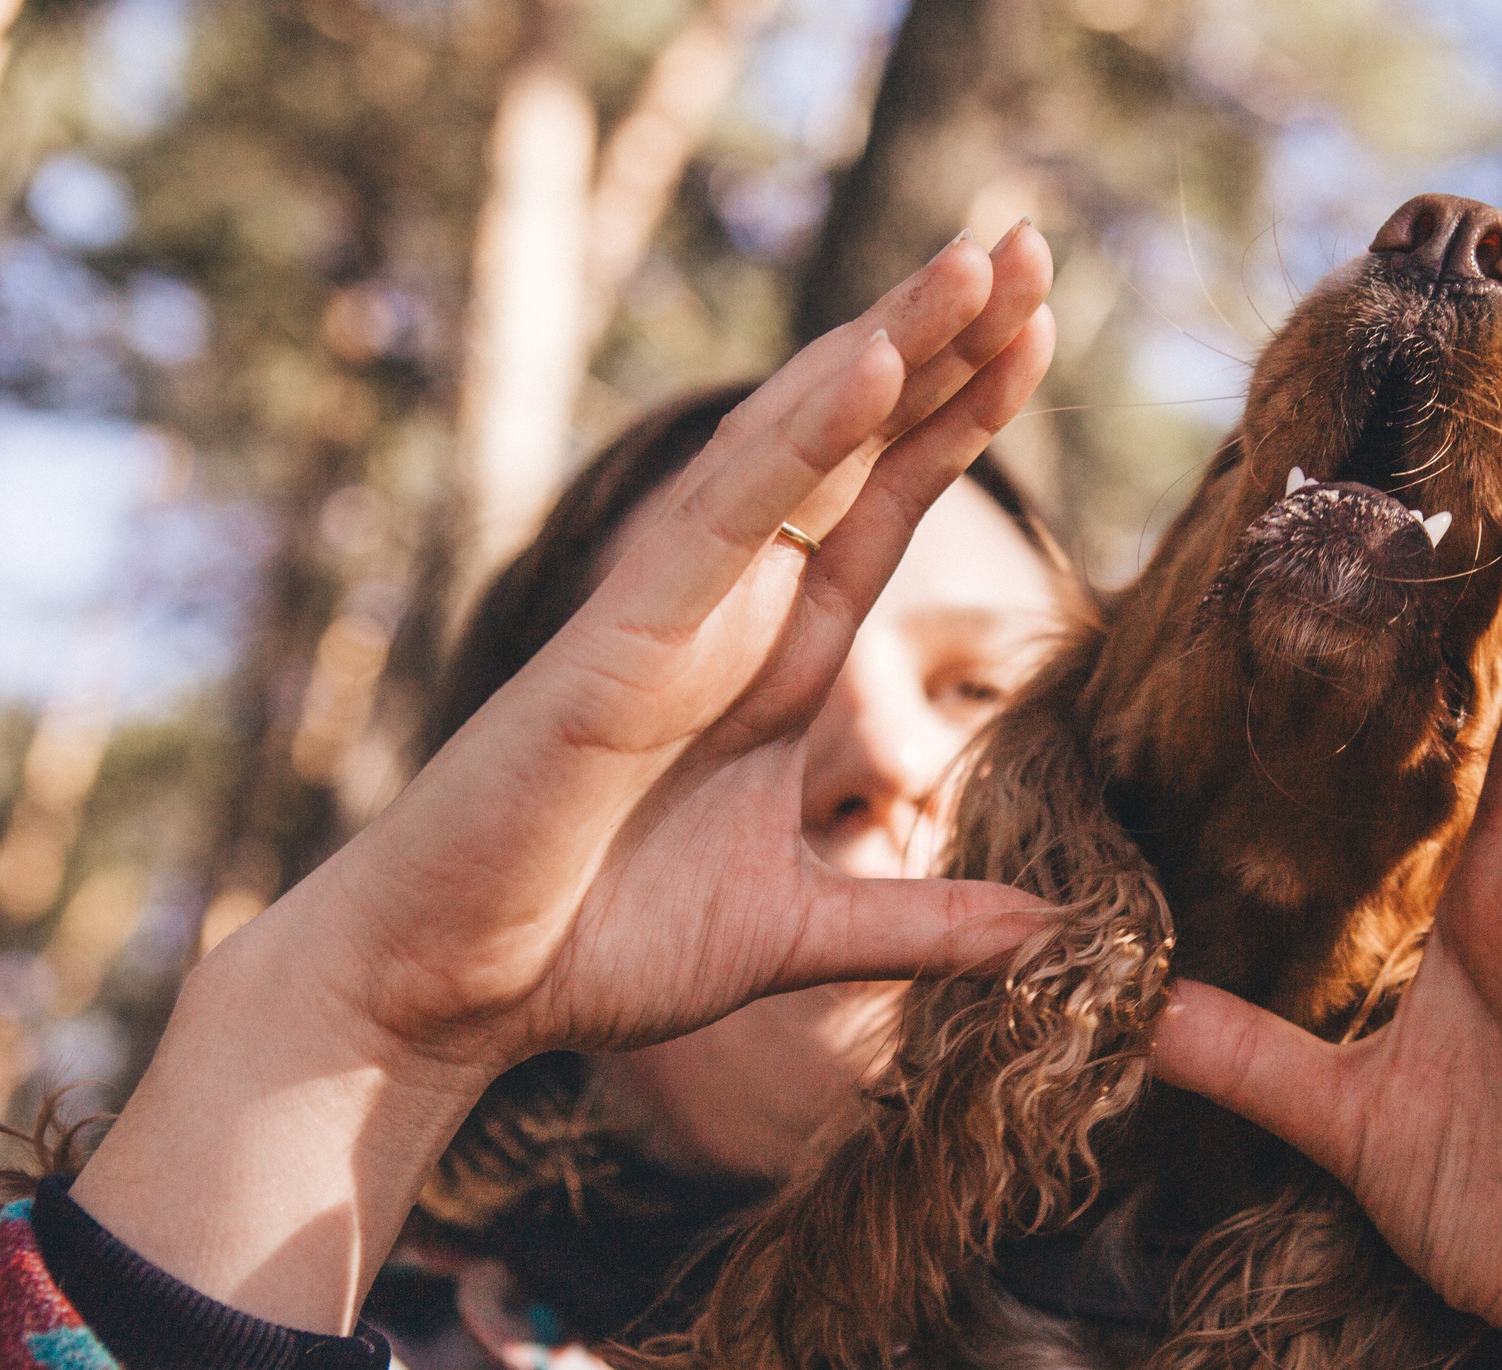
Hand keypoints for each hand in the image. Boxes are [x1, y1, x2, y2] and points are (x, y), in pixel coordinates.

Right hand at [74, 228, 1057, 1331]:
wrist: (449, 993)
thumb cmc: (592, 947)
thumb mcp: (797, 933)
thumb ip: (924, 923)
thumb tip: (1052, 929)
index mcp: (775, 664)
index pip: (884, 510)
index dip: (960, 421)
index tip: (1042, 334)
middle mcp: (731, 614)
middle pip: (857, 451)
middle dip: (945, 347)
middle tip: (1036, 243)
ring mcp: (674, 614)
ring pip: (798, 451)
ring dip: (891, 350)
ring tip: (982, 259)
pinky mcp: (620, 644)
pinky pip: (725, 521)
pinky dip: (801, 441)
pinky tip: (876, 366)